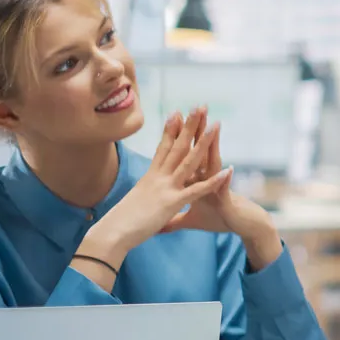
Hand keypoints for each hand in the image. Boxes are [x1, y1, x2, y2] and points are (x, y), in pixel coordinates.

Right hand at [83, 108, 230, 261]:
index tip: (177, 113)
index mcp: (150, 177)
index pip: (162, 148)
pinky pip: (196, 190)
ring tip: (216, 125)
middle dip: (189, 126)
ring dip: (204, 142)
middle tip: (200, 107)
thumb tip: (141, 195)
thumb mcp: (134, 203)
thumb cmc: (119, 222)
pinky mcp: (172, 202)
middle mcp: (158, 177)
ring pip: (189, 161)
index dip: (170, 130)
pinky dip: (213, 181)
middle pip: (177, 147)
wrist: (111, 233)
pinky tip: (228, 171)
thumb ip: (143, 196)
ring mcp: (165, 188)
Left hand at [160, 120, 282, 269]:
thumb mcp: (192, 220)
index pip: (186, 155)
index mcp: (196, 180)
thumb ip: (175, 220)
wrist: (243, 226)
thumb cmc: (219, 220)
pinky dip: (225, 180)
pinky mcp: (226, 200)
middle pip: (200, 151)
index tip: (174, 118)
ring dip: (214, 146)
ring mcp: (218, 186)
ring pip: (214, 163)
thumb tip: (159, 224)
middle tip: (196, 109)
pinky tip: (228, 170)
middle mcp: (208, 178)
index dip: (179, 137)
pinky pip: (224, 189)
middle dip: (197, 131)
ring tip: (214, 127)